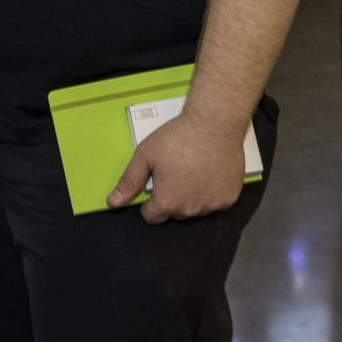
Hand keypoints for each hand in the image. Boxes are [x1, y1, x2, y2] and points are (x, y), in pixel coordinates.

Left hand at [107, 112, 247, 223]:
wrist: (214, 124)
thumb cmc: (177, 138)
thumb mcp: (145, 155)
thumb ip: (129, 182)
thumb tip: (113, 203)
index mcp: (167, 202)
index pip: (151, 216)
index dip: (150, 202)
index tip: (156, 184)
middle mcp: (189, 210)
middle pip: (174, 213)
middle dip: (171, 198)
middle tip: (175, 172)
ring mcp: (211, 206)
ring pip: (195, 209)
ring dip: (192, 197)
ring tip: (193, 170)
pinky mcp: (229, 199)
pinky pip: (215, 202)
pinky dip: (211, 192)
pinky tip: (209, 173)